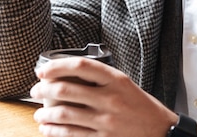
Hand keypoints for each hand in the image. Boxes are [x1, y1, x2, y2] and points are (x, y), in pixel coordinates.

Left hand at [30, 57, 176, 136]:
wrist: (161, 132)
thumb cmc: (141, 106)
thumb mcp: (126, 84)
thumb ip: (102, 79)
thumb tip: (68, 76)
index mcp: (116, 80)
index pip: (81, 66)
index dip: (57, 66)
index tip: (42, 71)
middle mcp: (110, 99)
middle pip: (67, 90)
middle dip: (43, 91)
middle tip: (35, 91)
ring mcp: (106, 121)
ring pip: (65, 114)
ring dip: (45, 114)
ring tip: (38, 115)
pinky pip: (72, 135)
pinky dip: (55, 132)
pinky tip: (48, 130)